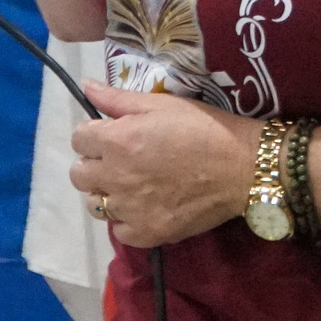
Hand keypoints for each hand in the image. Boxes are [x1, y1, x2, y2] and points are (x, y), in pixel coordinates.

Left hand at [68, 82, 261, 248]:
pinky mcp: (146, 233)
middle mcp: (115, 176)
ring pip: (94, 204)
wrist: (242, 166)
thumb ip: (117, 98)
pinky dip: (126, 219)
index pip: (79, 138)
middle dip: (94, 163)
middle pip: (78, 174)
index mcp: (116, 140)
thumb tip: (86, 86)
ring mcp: (129, 209)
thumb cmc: (202, 127)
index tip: (111, 134)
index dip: (93, 133)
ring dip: (106, 192)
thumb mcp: (161, 104)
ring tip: (130, 185)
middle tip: (119, 159)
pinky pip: (118, 230)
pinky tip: (143, 207)